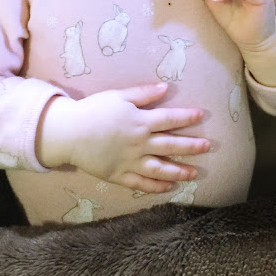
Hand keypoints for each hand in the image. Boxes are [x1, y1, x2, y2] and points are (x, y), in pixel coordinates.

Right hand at [36, 83, 209, 193]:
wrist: (69, 133)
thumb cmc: (94, 110)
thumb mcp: (119, 96)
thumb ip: (143, 93)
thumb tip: (165, 87)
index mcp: (140, 121)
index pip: (169, 119)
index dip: (187, 117)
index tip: (201, 116)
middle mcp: (139, 143)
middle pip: (171, 145)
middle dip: (191, 146)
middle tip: (207, 147)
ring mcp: (130, 161)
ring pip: (160, 169)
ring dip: (179, 171)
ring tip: (194, 173)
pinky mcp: (120, 175)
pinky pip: (142, 184)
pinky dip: (156, 187)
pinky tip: (169, 187)